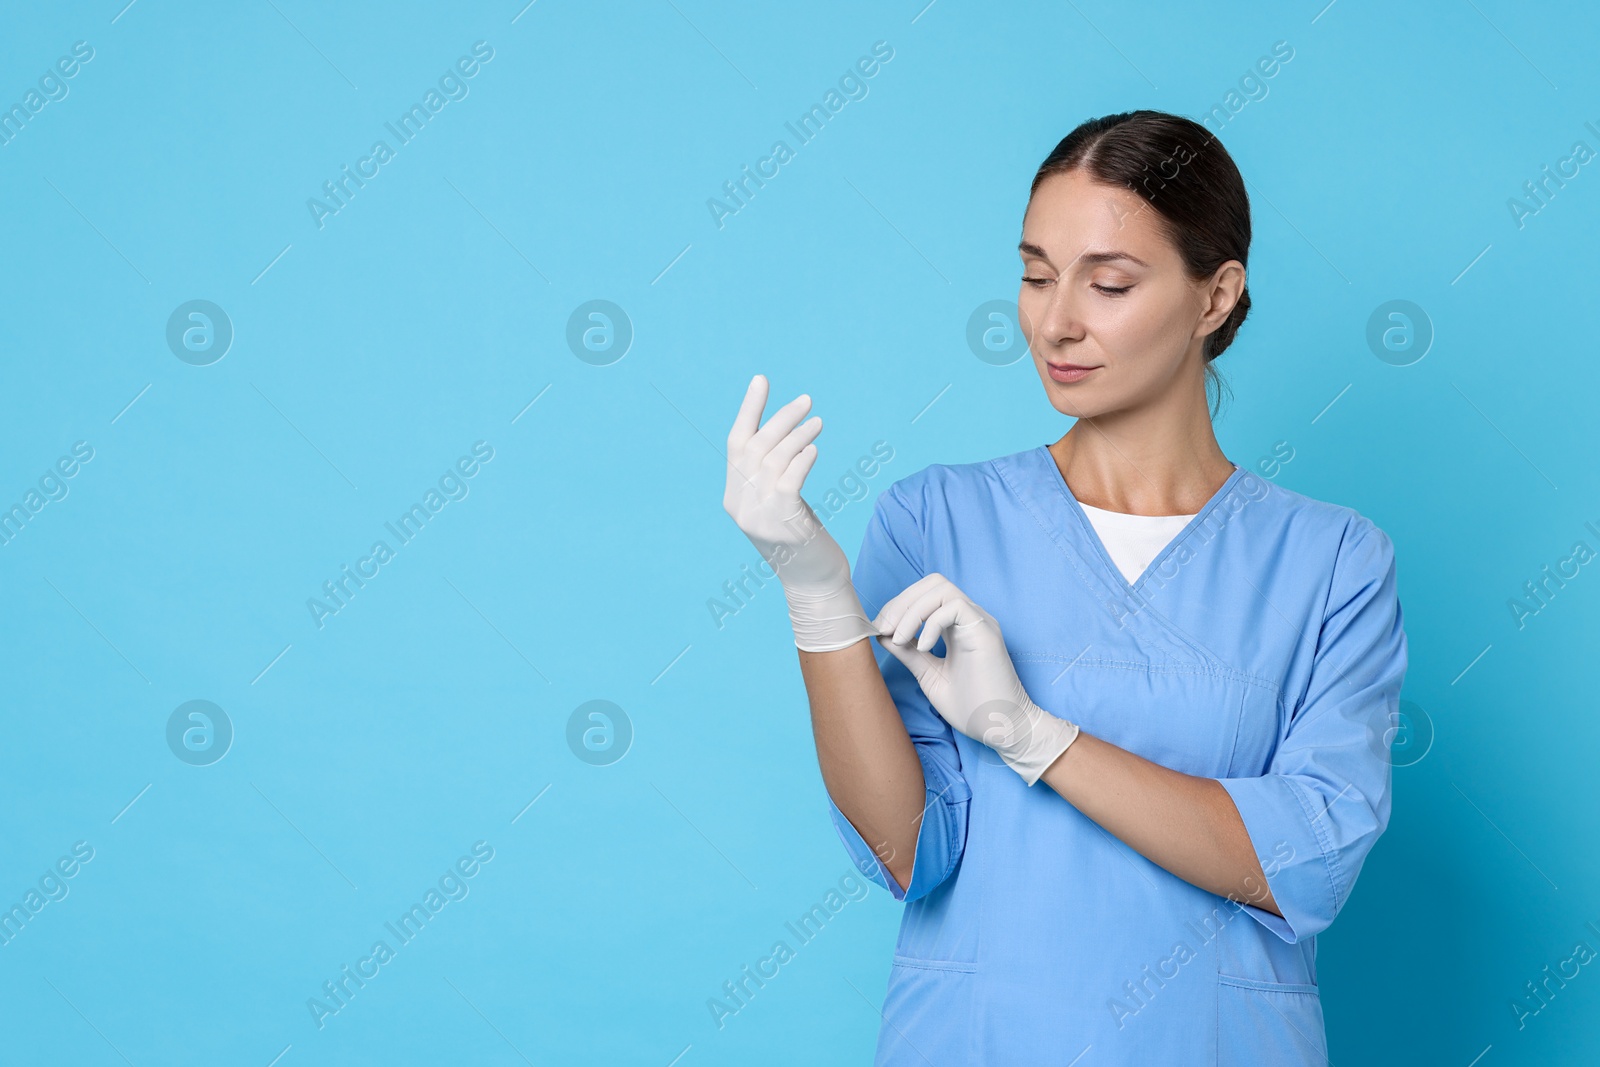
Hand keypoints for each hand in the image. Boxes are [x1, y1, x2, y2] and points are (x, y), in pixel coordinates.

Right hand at [722, 373, 877, 651]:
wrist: (814, 584)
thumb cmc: (803, 540)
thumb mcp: (781, 504)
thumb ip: (772, 476)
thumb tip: (784, 435)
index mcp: (734, 498)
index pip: (736, 443)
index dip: (749, 409)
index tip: (762, 380)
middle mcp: (740, 505)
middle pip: (755, 447)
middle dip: (780, 418)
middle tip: (806, 400)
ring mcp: (759, 516)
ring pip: (772, 460)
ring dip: (797, 435)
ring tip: (818, 422)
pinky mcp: (782, 523)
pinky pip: (787, 481)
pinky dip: (800, 460)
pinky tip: (814, 448)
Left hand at [874, 573, 1079, 784]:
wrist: (999, 727)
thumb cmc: (970, 706)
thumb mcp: (929, 674)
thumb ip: (908, 652)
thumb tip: (882, 634)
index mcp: (955, 626)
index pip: (925, 594)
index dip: (898, 605)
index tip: (880, 629)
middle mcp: (968, 618)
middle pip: (932, 583)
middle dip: (901, 602)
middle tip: (885, 629)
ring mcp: (978, 622)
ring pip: (942, 589)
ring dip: (913, 610)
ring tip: (900, 638)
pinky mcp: (985, 633)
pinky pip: (956, 607)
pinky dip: (932, 623)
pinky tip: (924, 647)